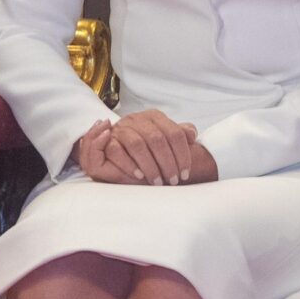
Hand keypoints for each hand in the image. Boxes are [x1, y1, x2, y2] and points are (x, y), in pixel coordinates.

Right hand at [77, 111, 207, 185]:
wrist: (119, 144)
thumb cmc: (147, 146)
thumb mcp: (165, 138)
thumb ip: (180, 134)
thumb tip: (192, 134)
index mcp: (154, 116)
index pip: (175, 134)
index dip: (183, 155)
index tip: (185, 173)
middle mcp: (137, 119)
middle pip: (157, 139)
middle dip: (167, 163)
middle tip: (172, 181)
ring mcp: (121, 127)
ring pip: (137, 144)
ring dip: (149, 166)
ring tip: (157, 182)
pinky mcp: (107, 139)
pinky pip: (116, 150)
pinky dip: (128, 164)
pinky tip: (139, 175)